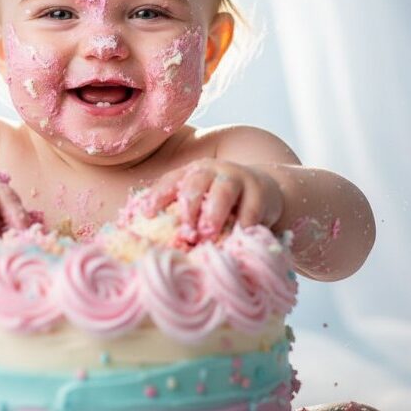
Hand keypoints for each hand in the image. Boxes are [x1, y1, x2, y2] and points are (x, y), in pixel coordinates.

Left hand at [142, 159, 283, 241]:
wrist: (263, 190)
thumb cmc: (221, 202)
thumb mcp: (201, 201)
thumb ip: (180, 215)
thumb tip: (152, 240)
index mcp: (193, 172)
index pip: (171, 180)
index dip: (158, 196)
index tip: (147, 214)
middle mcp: (213, 171)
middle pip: (197, 182)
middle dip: (189, 205)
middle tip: (186, 229)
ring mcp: (237, 178)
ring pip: (224, 190)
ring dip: (214, 212)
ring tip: (208, 232)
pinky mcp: (260, 191)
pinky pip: (251, 206)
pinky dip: (244, 222)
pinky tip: (238, 235)